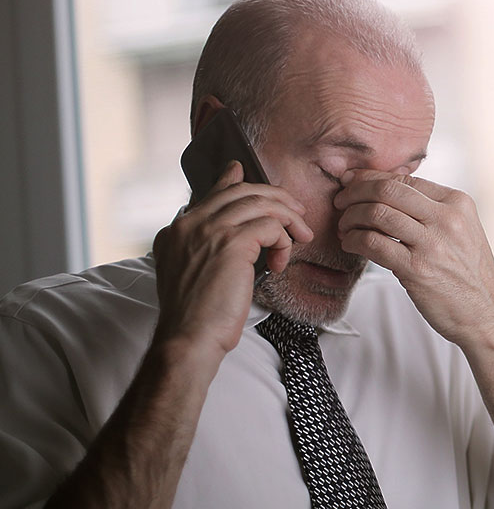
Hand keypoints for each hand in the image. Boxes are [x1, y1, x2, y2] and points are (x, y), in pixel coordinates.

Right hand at [152, 161, 312, 358]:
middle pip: (240, 191)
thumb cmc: (197, 317)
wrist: (189, 338)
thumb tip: (232, 238)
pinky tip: (281, 262)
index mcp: (177, 231)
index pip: (211, 194)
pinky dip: (283, 242)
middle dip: (274, 197)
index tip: (242, 170)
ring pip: (259, 204)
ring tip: (301, 235)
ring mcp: (209, 230)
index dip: (231, 180)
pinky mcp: (231, 243)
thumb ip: (203, 250)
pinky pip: (270, 227)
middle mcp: (189, 224)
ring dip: (287, 218)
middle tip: (296, 210)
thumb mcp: (193, 275)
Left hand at [334, 171, 493, 346]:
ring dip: (351, 218)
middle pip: (387, 189)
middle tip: (341, 202)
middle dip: (355, 192)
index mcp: (458, 203)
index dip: (370, 177)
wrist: (486, 315)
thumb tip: (388, 193)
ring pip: (377, 213)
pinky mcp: (417, 269)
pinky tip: (351, 245)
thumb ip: (433, 211)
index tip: (351, 182)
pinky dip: (354, 240)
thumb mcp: (462, 231)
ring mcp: (433, 244)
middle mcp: (447, 219)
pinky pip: (373, 243)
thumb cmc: (469, 276)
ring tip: (344, 227)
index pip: (405, 179)